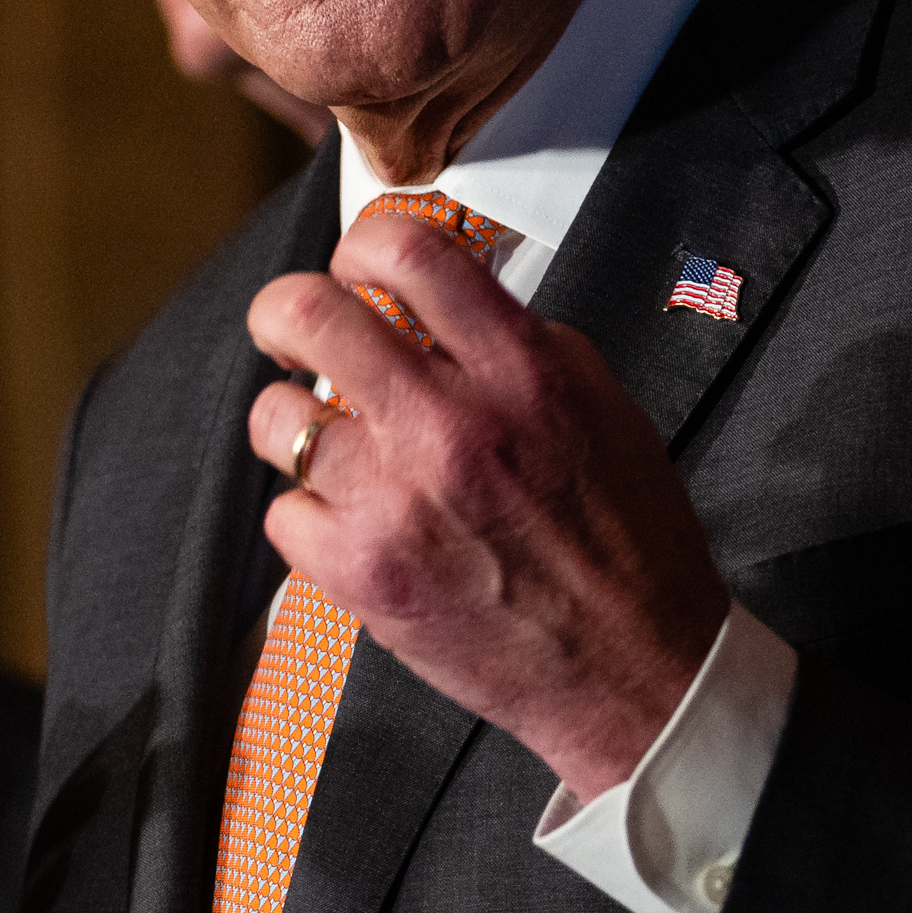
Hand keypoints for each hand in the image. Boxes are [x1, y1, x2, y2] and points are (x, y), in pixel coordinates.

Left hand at [246, 210, 728, 798]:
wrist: (633, 669)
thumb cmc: (626, 540)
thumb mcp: (601, 407)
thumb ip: (520, 344)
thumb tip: (446, 301)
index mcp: (521, 372)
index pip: (410, 252)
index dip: (363, 242)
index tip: (355, 264)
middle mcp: (452, 426)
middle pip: (311, 314)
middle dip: (283, 311)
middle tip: (289, 328)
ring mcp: (397, 501)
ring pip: (278, 418)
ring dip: (294, 423)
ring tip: (325, 442)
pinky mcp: (361, 573)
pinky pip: (283, 512)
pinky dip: (310, 515)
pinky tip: (354, 522)